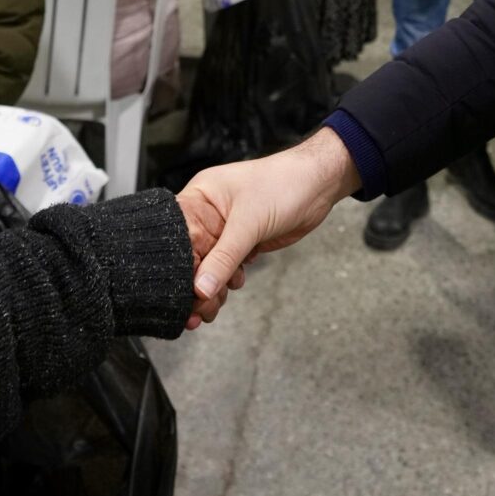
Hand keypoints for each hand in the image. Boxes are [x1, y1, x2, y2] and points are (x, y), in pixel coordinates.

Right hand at [177, 131, 361, 325]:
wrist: (318, 185)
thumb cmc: (283, 183)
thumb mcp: (249, 222)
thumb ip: (224, 258)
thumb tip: (201, 288)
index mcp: (200, 197)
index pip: (177, 236)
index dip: (176, 266)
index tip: (178, 293)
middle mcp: (208, 213)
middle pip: (190, 255)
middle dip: (193, 284)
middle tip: (194, 311)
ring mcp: (226, 230)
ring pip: (209, 266)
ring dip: (211, 288)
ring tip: (210, 309)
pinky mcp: (243, 242)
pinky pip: (227, 268)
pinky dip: (227, 282)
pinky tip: (229, 290)